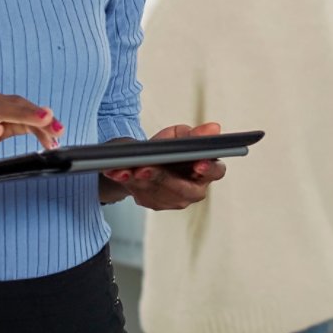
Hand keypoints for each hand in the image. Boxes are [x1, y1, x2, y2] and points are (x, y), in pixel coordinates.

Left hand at [101, 122, 227, 209]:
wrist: (147, 158)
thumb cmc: (169, 147)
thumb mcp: (181, 136)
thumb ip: (195, 135)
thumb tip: (214, 128)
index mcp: (206, 171)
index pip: (215, 172)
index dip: (208, 169)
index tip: (197, 164)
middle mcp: (193, 190)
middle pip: (182, 188)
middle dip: (162, 177)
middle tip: (146, 168)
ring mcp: (174, 200)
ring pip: (158, 192)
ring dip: (140, 181)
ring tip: (126, 169)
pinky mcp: (154, 203)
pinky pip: (141, 193)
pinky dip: (127, 182)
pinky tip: (117, 172)